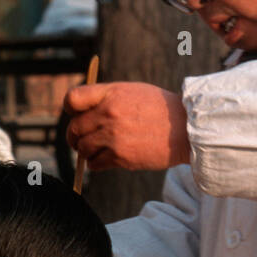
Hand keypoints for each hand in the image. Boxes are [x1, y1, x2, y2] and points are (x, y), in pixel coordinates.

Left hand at [65, 82, 189, 170]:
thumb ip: (108, 98)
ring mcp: (113, 136)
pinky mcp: (120, 157)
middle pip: (74, 128)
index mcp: (110, 94)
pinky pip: (95, 164)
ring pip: (82, 149)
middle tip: (81, 140)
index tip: (77, 115)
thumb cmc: (162, 109)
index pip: (72, 99)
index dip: (70, 110)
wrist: (186, 128)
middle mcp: (108, 114)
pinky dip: (96, 164)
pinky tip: (104, 160)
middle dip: (75, 136)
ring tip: (95, 151)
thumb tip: (86, 111)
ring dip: (85, 152)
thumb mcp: (133, 92)